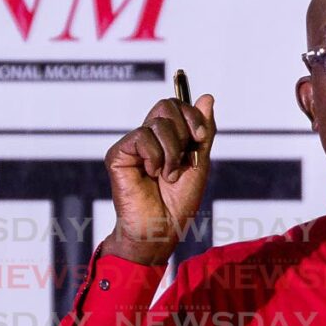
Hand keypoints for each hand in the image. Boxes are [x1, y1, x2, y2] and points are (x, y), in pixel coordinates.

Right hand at [99, 94, 215, 265]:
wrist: (163, 228)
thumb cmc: (179, 202)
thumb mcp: (199, 162)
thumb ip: (203, 131)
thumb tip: (207, 97)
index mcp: (167, 137)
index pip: (177, 106)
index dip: (192, 116)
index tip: (201, 137)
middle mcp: (148, 137)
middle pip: (167, 105)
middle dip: (183, 132)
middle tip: (183, 159)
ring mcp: (133, 145)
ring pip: (158, 123)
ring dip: (172, 152)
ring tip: (167, 175)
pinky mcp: (118, 154)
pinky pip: (142, 137)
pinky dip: (155, 158)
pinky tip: (151, 174)